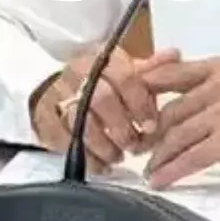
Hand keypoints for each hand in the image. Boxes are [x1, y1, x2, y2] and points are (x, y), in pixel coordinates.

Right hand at [30, 46, 179, 172]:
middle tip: (136, 145)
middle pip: (100, 100)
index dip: (140, 103)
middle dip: (122, 127)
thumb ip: (150, 68)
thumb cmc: (100, 80)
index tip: (151, 125)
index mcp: (100, 58)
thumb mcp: (125, 69)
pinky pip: (63, 140)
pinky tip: (101, 165)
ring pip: (80, 122)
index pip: (124, 76)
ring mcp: (57, 95)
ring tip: (119, 156)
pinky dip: (85, 156)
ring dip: (103, 145)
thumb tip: (174, 55)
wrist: (57, 84)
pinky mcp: (45, 118)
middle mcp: (76, 73)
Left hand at [139, 56, 219, 188]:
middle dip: (151, 133)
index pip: (170, 73)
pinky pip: (188, 158)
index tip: (129, 108)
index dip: (144, 91)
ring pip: (175, 135)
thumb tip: (152, 84)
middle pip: (169, 110)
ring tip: (150, 168)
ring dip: (158, 156)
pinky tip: (160, 180)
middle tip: (140, 147)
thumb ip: (201, 84)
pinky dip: (170, 171)